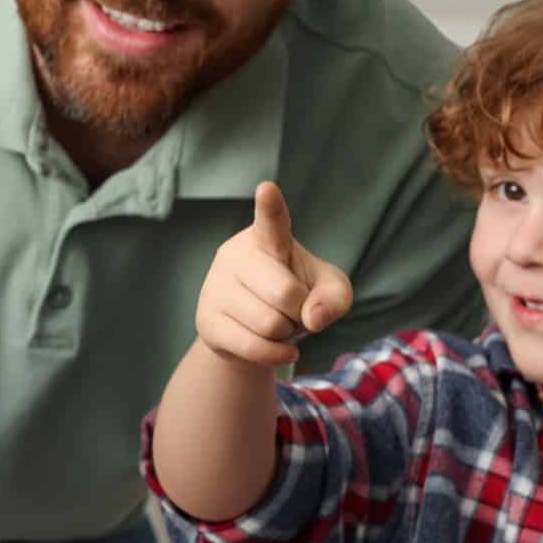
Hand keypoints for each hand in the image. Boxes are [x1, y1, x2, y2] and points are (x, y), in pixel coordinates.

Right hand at [194, 181, 353, 369]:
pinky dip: (277, 354)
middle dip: (299, 311)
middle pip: (285, 293)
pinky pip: (253, 347)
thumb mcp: (329, 290)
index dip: (269, 206)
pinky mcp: (206, 321)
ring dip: (286, 333)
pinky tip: (282, 347)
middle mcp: (235, 255)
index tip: (267, 188)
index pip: (271, 221)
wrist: (256, 328)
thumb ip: (335, 297)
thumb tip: (312, 316)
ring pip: (269, 324)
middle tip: (292, 308)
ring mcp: (215, 287)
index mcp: (267, 238)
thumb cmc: (296, 294)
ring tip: (277, 322)